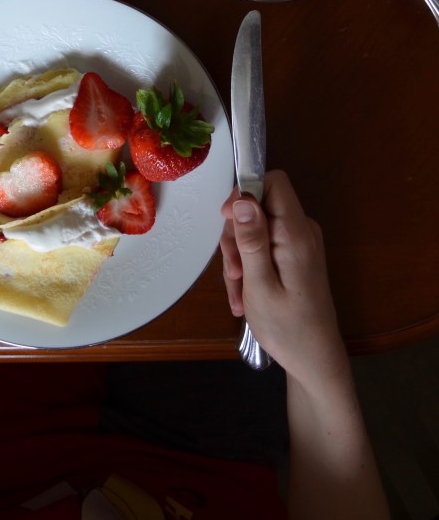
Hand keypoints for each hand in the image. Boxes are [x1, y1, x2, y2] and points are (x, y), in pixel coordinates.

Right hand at [220, 170, 346, 388]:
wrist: (314, 360)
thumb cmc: (287, 328)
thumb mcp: (259, 285)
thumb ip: (251, 240)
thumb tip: (243, 199)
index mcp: (296, 234)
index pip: (273, 182)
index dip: (245, 193)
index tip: (228, 222)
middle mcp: (302, 231)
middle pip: (260, 206)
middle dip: (237, 235)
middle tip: (232, 271)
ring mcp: (300, 244)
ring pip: (257, 228)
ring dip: (240, 256)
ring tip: (237, 291)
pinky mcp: (295, 256)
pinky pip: (265, 246)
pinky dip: (249, 265)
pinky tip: (243, 294)